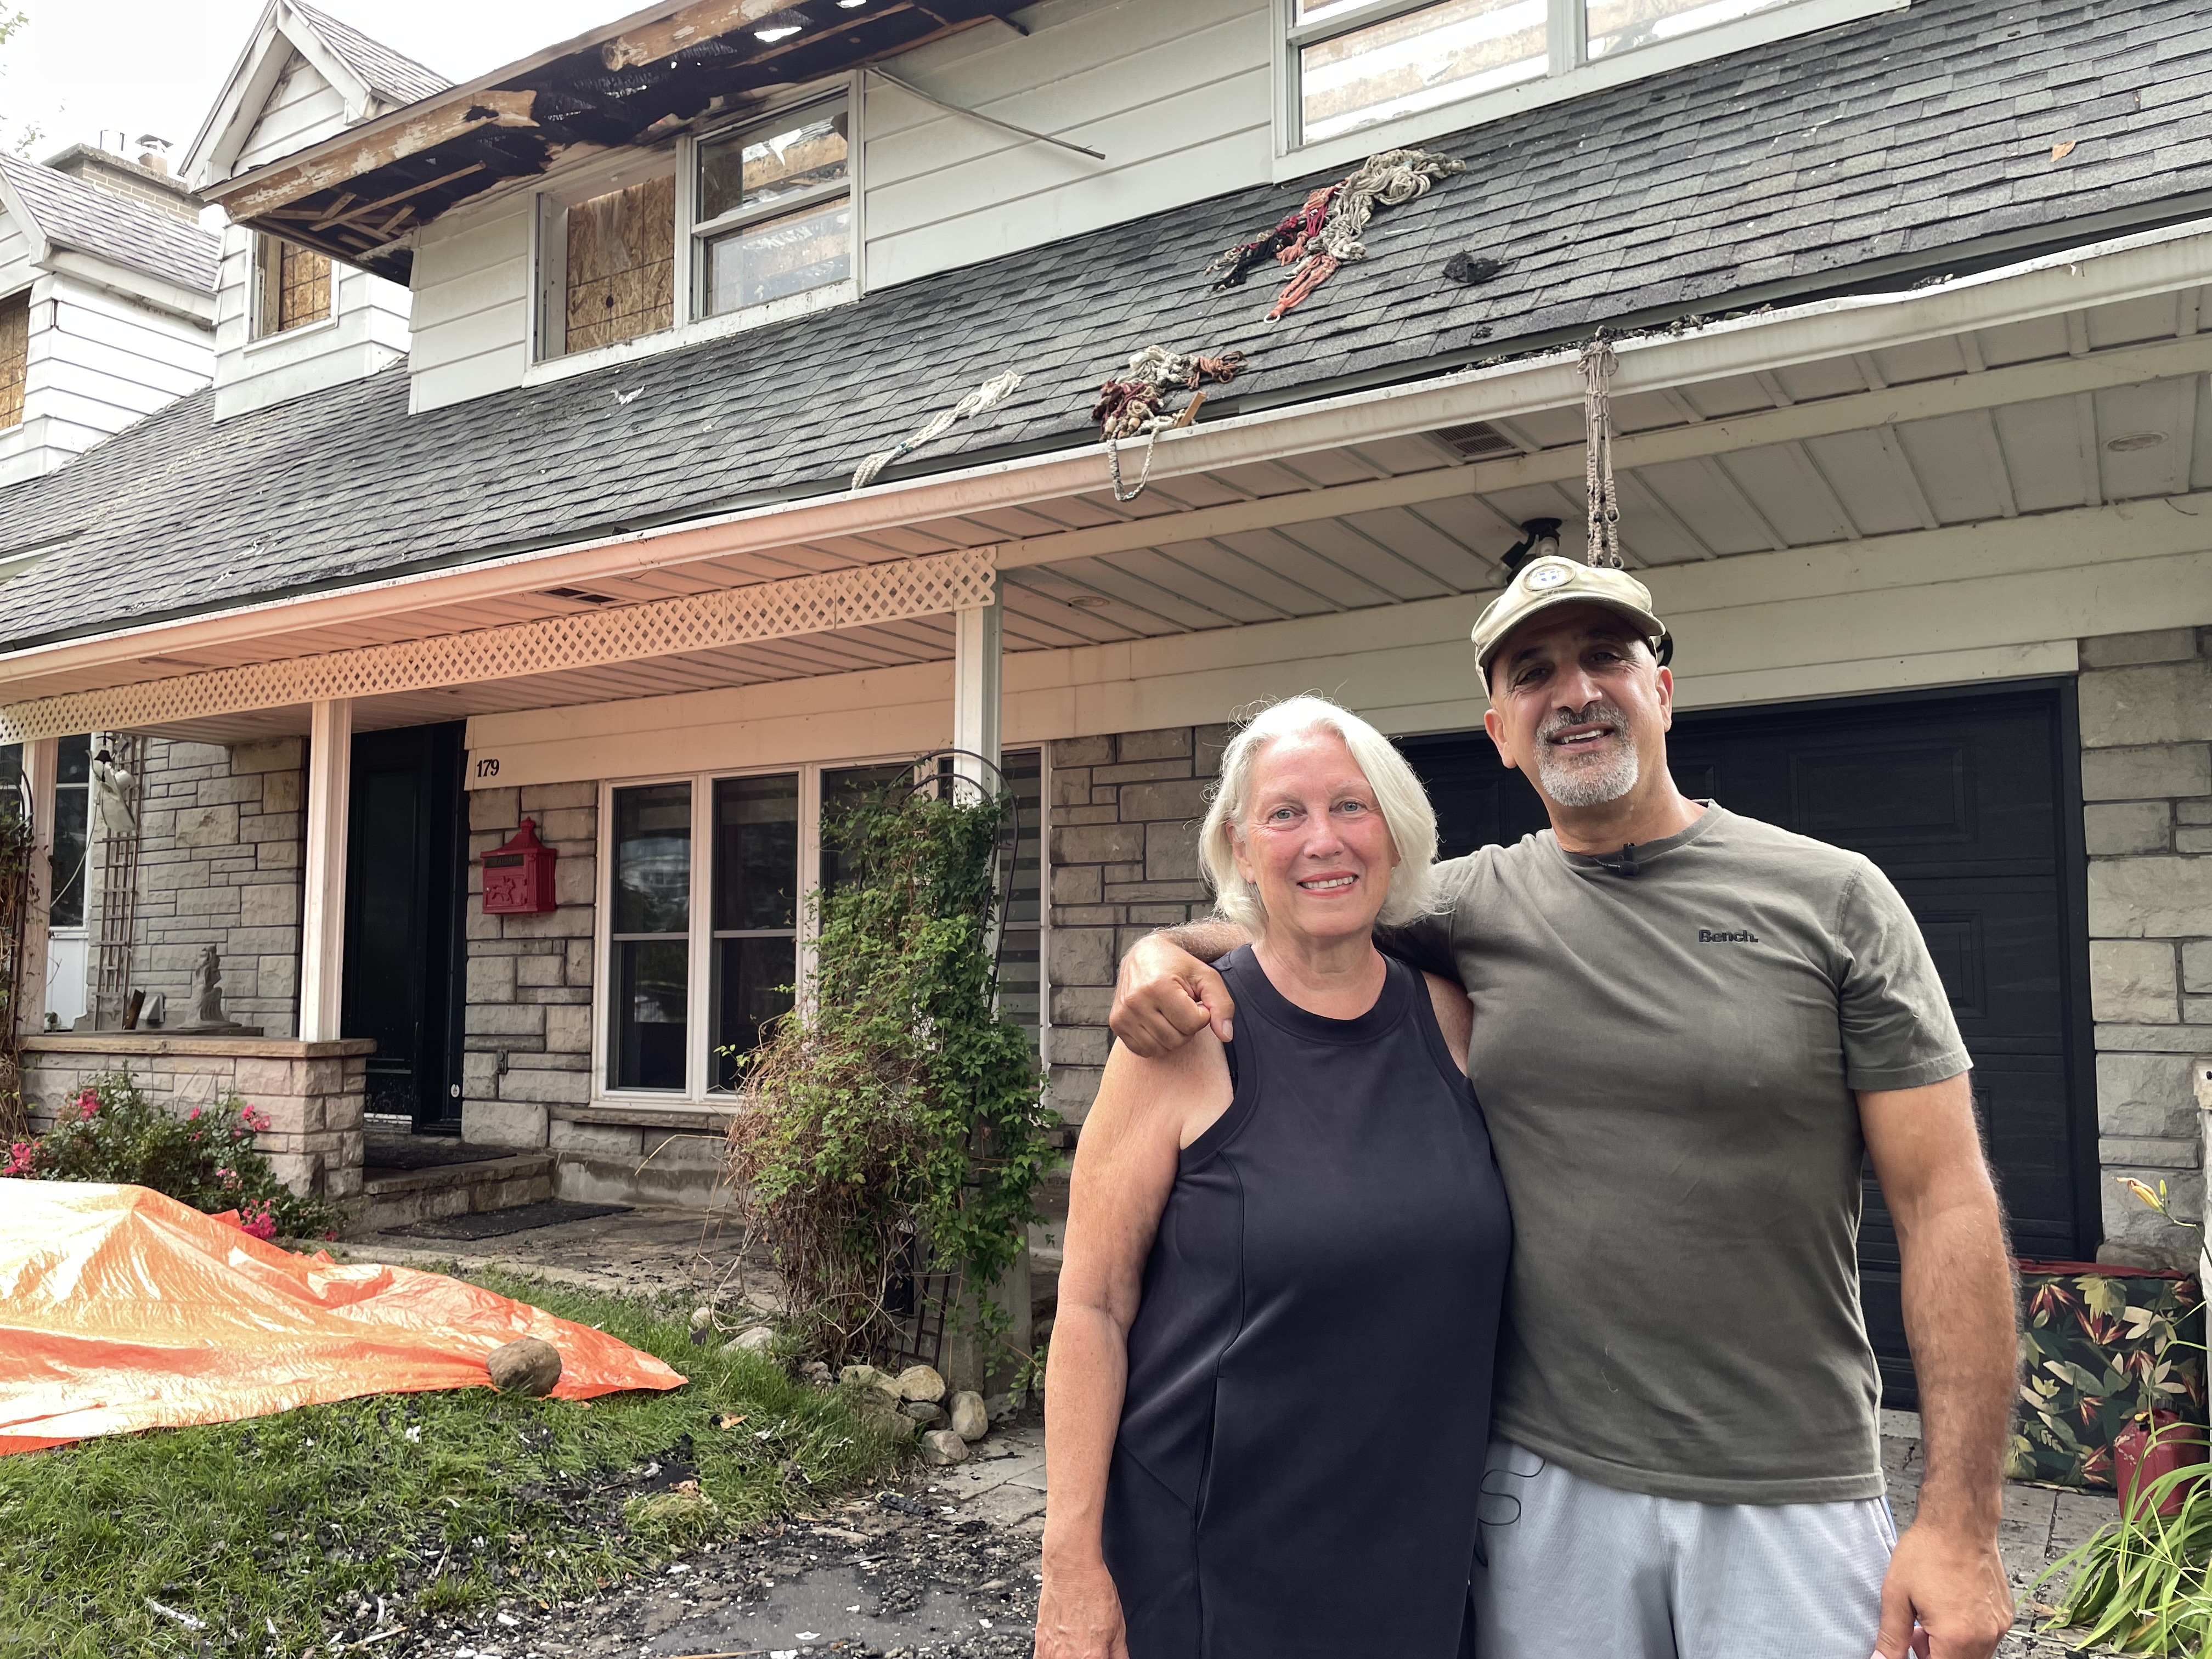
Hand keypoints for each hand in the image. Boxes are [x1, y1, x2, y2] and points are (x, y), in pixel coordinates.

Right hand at [1036, 1555, 1129, 1658]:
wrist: (1071, 1570)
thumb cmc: (1093, 1591)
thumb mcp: (1118, 1627)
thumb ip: (1119, 1654)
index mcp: (1093, 1657)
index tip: (1104, 1655)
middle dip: (1090, 1658)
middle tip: (1094, 1648)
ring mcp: (1052, 1654)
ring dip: (1074, 1657)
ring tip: (1080, 1646)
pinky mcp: (1040, 1646)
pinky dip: (1054, 1658)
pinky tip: (1064, 1650)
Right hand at [1108, 935, 1234, 1057]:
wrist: (1145, 954)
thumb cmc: (1178, 965)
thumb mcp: (1206, 976)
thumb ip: (1221, 1005)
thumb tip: (1226, 1036)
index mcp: (1158, 986)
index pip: (1192, 1023)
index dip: (1201, 1014)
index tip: (1195, 1000)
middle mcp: (1136, 1001)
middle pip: (1176, 1039)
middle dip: (1187, 1027)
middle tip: (1183, 1008)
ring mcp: (1123, 1014)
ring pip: (1161, 1048)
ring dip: (1173, 1035)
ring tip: (1171, 1013)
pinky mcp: (1116, 1023)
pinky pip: (1144, 1050)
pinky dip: (1156, 1041)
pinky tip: (1158, 1021)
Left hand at [1873, 1521, 2012, 1658]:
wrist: (1959, 1521)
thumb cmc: (1929, 1550)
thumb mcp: (1896, 1594)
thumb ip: (1891, 1636)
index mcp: (1957, 1637)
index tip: (1910, 1646)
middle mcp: (1984, 1637)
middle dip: (1934, 1655)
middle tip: (1915, 1633)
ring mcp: (1998, 1627)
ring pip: (1973, 1655)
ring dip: (1950, 1647)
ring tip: (1929, 1618)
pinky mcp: (2004, 1616)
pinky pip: (1984, 1639)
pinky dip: (1966, 1634)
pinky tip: (1948, 1611)